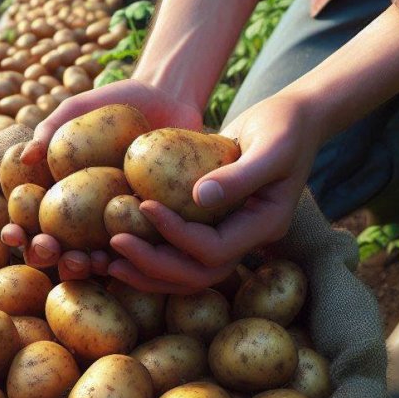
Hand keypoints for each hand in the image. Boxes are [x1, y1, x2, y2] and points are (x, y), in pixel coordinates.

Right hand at [2, 78, 203, 280]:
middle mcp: (85, 216)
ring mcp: (117, 224)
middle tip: (48, 251)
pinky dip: (131, 258)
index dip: (18, 231)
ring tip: (86, 262)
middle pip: (59, 246)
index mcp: (61, 193)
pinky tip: (126, 258)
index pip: (31, 220)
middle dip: (48, 255)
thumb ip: (51, 128)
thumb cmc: (117, 102)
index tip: (13, 234)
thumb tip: (25, 157)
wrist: (170, 99)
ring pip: (95, 256)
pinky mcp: (152, 225)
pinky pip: (139, 247)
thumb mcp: (80, 109)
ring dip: (86, 265)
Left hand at [108, 93, 320, 292]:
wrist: (290, 123)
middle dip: (154, 264)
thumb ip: (240, 174)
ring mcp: (230, 238)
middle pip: (197, 274)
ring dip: (146, 271)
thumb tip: (199, 197)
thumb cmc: (284, 126)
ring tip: (108, 260)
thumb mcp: (271, 145)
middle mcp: (246, 241)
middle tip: (115, 245)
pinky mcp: (212, 229)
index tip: (145, 206)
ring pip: (186, 274)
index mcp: (264, 226)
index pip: (214, 249)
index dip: (177, 234)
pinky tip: (119, 246)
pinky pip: (180, 255)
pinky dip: (150, 257)